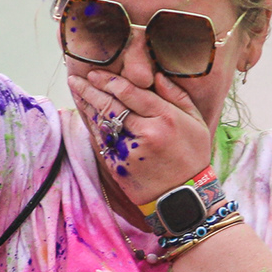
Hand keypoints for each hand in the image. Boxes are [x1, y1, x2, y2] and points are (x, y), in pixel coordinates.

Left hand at [67, 68, 213, 207]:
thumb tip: (157, 75)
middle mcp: (146, 133)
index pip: (130, 92)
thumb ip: (177, 95)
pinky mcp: (118, 166)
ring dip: (86, 105)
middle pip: (111, 105)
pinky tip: (86, 114)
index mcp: (165, 118)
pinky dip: (93, 126)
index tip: (95, 73)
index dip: (109, 80)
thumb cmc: (192, 156)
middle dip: (90, 89)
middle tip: (76, 79)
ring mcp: (130, 151)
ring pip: (103, 122)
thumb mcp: (195, 122)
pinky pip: (102, 141)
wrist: (183, 197)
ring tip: (76, 90)